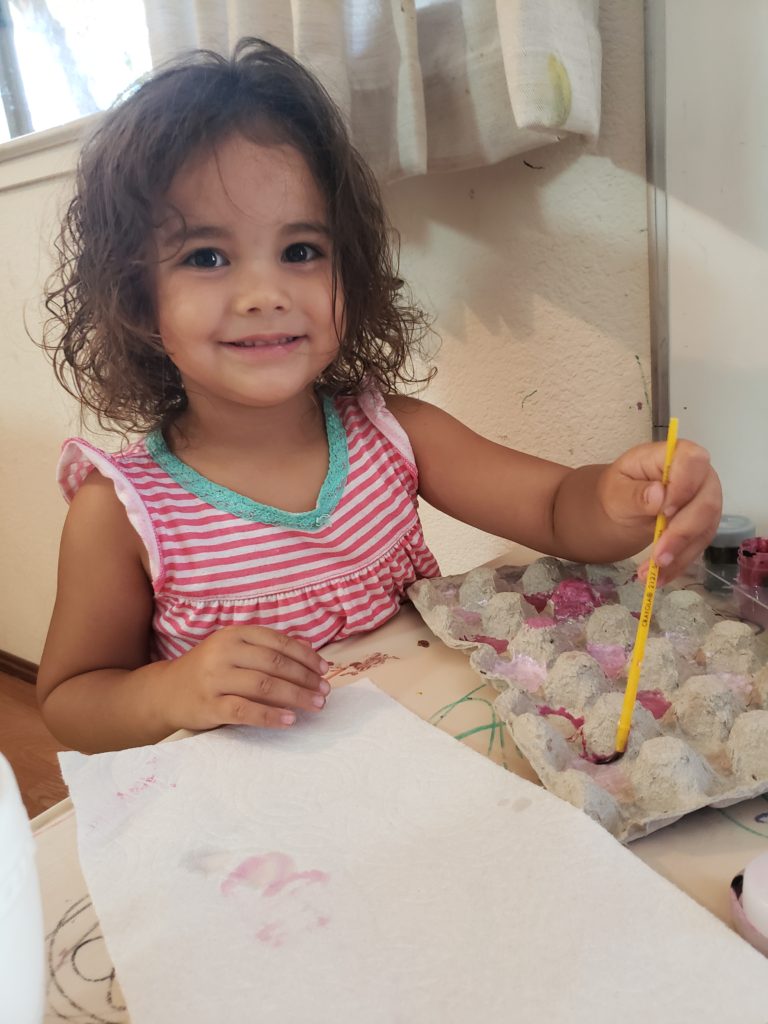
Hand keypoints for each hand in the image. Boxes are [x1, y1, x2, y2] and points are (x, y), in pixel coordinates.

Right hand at [164, 625, 329, 730]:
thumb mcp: (235, 651)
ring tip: (315, 704)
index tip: (325, 669)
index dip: (305, 656)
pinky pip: (245, 711)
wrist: (165, 692)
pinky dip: (271, 715)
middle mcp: (224, 652)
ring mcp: (215, 679)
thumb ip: (268, 648)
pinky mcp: (209, 705)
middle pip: (274, 663)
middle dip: (305, 677)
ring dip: (295, 696)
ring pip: (264, 685)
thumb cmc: (209, 670)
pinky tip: (290, 720)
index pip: (278, 642)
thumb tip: (309, 648)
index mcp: (234, 635)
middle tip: (324, 691)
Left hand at [598, 439, 721, 583]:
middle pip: (705, 502)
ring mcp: (704, 501)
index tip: (666, 511)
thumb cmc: (619, 489)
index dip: (684, 487)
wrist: (620, 506)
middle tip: (658, 556)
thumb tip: (658, 494)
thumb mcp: (615, 490)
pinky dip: (679, 564)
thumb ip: (634, 493)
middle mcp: (698, 476)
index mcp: (674, 455)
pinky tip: (660, 577)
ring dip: (680, 555)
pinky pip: (698, 546)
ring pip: (705, 529)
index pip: (693, 461)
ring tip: (653, 573)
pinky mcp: (703, 525)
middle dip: (682, 533)